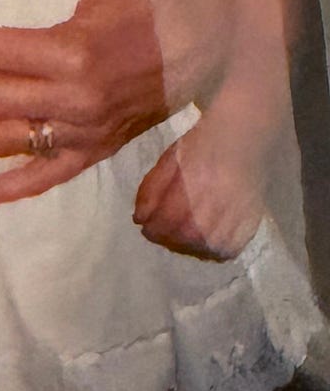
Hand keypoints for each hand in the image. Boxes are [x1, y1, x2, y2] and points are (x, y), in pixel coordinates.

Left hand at [133, 118, 265, 261]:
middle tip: (163, 232)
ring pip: (205, 249)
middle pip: (186, 238)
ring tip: (181, 236)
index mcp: (193, 183)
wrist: (242, 138)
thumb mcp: (168, 160)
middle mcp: (217, 203)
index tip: (147, 227)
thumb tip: (139, 220)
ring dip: (188, 247)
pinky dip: (212, 251)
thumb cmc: (200, 145)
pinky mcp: (251, 223)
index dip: (153, 229)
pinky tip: (204, 240)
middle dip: (168, 239)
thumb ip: (151, 190)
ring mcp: (237, 216)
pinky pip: (227, 251)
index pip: (167, 221)